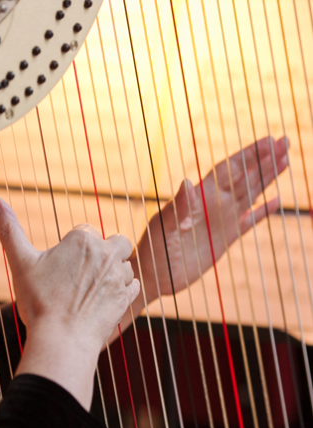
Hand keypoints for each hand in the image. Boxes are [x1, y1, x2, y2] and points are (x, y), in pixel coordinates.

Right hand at [0, 197, 139, 407]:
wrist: (62, 340)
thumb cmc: (39, 301)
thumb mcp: (20, 262)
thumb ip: (8, 229)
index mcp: (82, 240)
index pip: (85, 230)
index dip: (74, 245)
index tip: (63, 264)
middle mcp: (105, 253)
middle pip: (115, 240)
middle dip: (104, 250)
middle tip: (84, 271)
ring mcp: (118, 276)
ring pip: (125, 264)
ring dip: (114, 271)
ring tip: (92, 288)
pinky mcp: (126, 298)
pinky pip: (133, 284)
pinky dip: (124, 289)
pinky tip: (106, 298)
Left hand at [130, 136, 287, 311]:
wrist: (154, 273)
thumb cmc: (154, 247)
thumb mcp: (164, 226)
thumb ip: (178, 206)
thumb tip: (187, 182)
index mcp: (200, 197)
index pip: (229, 169)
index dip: (249, 154)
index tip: (269, 140)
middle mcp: (214, 204)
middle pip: (244, 176)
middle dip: (264, 159)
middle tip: (285, 141)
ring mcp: (221, 220)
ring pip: (250, 194)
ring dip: (267, 178)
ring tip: (286, 160)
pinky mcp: (226, 239)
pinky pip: (249, 221)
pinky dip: (263, 212)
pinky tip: (276, 201)